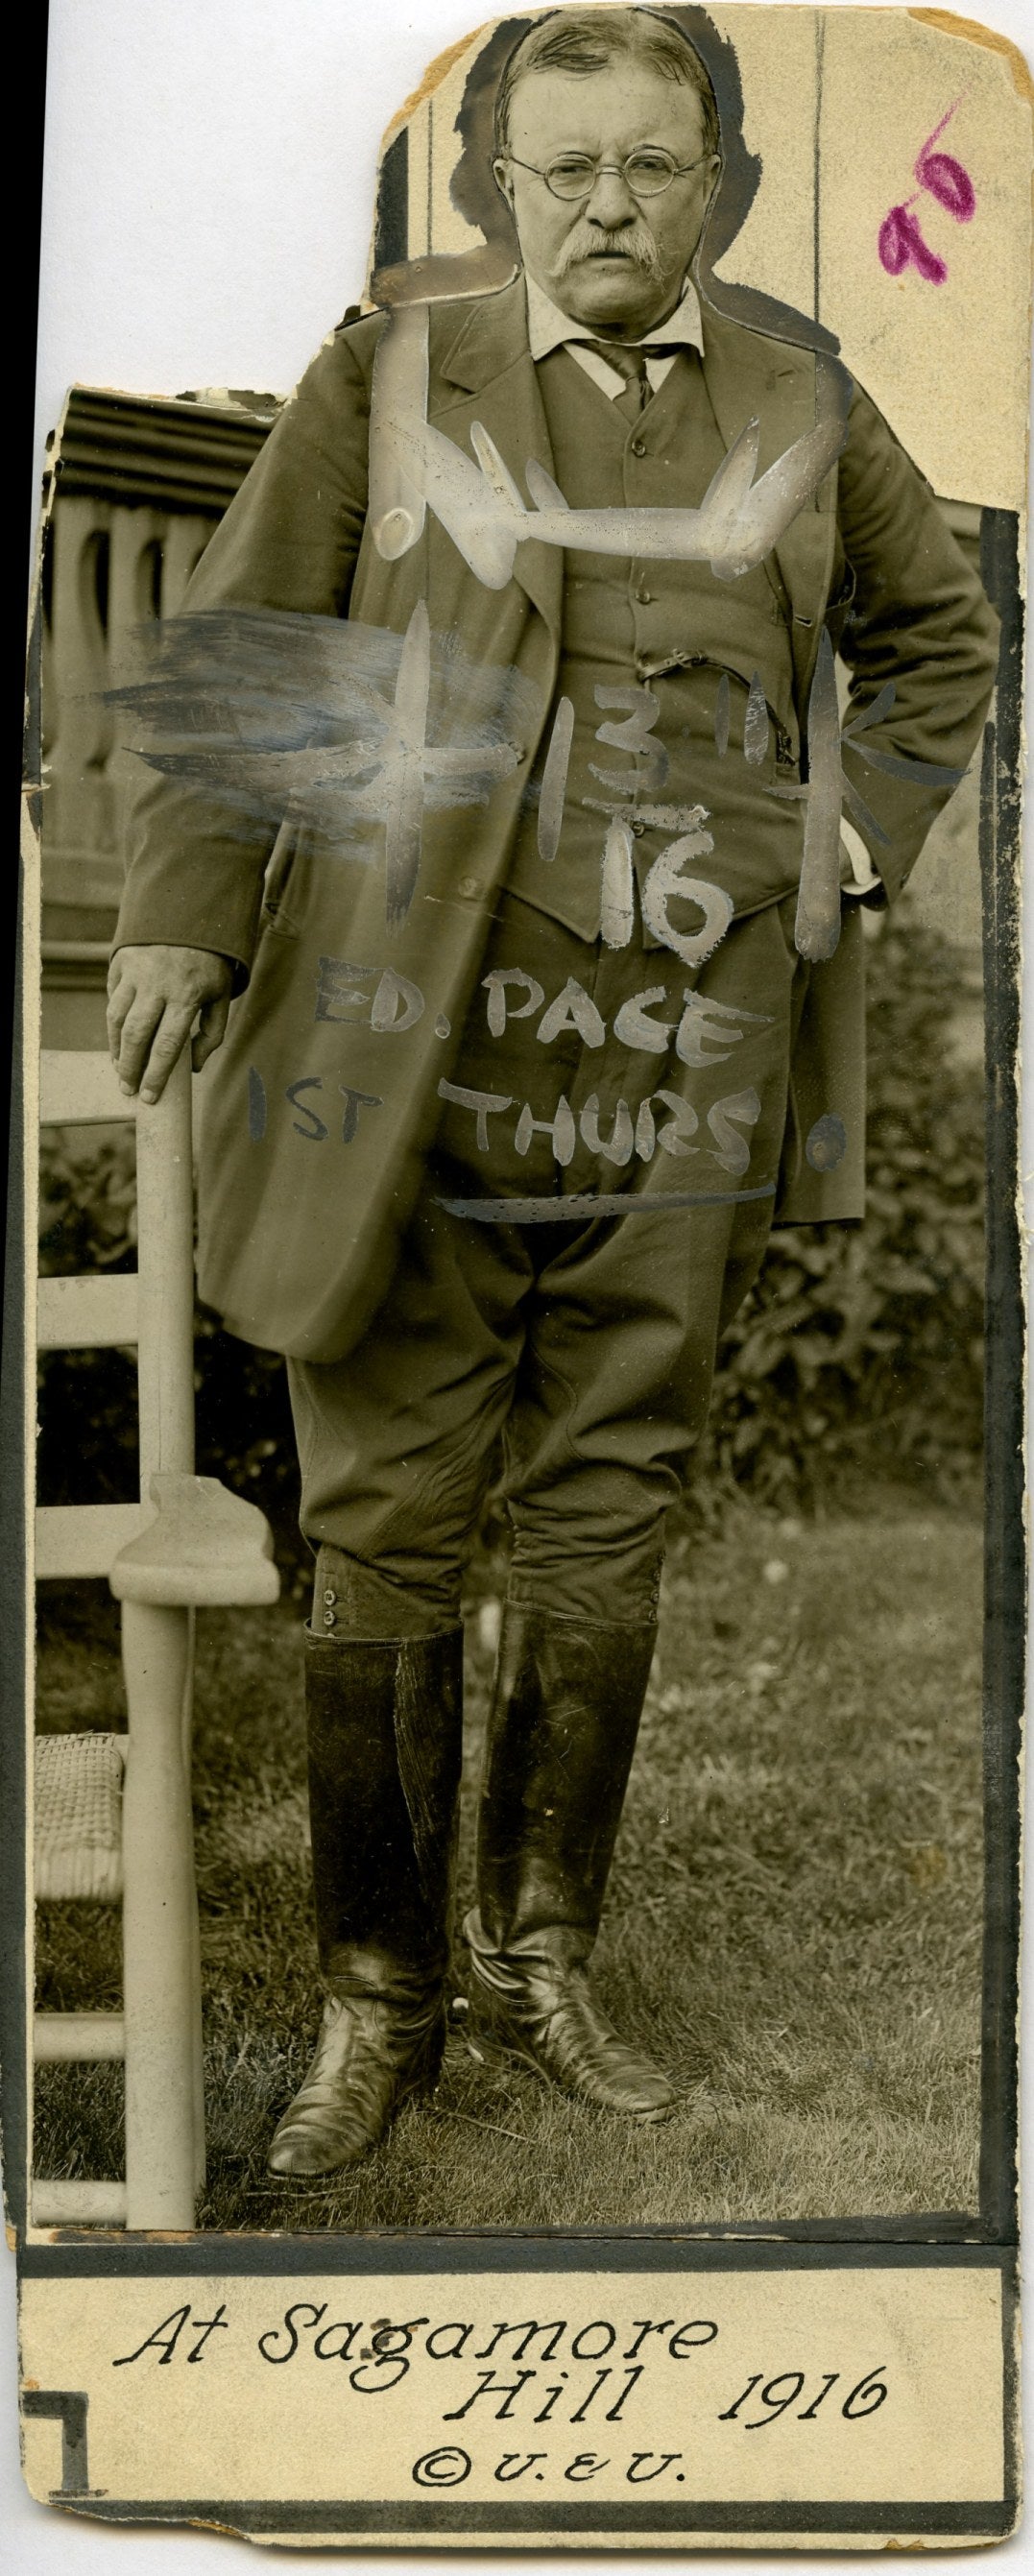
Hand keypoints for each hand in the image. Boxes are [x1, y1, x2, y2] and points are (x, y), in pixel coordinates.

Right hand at [106, 945, 234, 1103]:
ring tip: (121, 1068)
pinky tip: (119, 1039)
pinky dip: (114, 1022)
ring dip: (116, 1048)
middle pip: (136, 1036)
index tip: (149, 1096)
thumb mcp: (222, 996)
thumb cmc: (210, 964)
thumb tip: (192, 1068)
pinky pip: (113, 998)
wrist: (190, 914)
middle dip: (130, 1068)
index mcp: (187, 995)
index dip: (156, 1075)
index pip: (167, 1045)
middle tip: (128, 1088)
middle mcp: (158, 984)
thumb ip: (212, 1034)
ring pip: (117, 1018)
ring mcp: (136, 972)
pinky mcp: (121, 962)